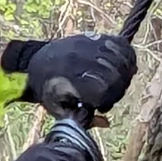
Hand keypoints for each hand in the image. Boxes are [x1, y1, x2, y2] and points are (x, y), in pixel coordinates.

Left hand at [0, 32, 137, 115]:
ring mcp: (89, 46)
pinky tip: (123, 66)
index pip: (105, 89)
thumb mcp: (59, 109)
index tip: (100, 106)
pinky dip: (127, 55)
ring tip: (117, 83)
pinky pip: (120, 44)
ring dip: (125, 74)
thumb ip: (82, 119)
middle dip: (118, 89)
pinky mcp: (93, 37)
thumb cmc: (47, 90)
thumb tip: (107, 123)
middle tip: (110, 95)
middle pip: (117, 75)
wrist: (34, 62)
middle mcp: (83, 59)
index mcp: (73, 78)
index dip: (107, 101)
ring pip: (122, 59)